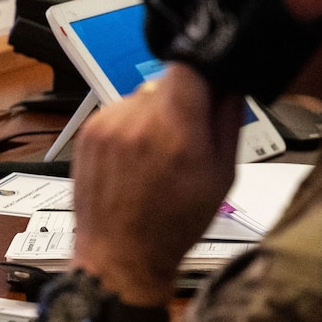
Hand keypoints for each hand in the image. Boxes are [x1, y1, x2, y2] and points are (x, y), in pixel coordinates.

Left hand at [73, 63, 241, 306]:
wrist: (120, 257)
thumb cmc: (172, 226)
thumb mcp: (223, 176)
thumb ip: (230, 121)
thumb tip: (232, 82)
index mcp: (176, 132)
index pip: (190, 64)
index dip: (205, 70)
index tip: (211, 85)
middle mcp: (137, 122)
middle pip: (168, 79)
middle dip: (183, 99)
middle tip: (188, 134)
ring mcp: (107, 126)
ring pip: (143, 94)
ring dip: (156, 112)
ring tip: (158, 153)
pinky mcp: (88, 133)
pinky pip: (120, 110)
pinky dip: (132, 125)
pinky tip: (137, 158)